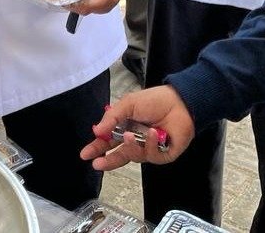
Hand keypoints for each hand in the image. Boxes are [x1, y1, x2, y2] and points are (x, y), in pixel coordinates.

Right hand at [80, 86, 195, 170]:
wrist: (180, 102)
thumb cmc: (154, 101)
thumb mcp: (128, 104)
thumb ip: (111, 117)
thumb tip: (96, 131)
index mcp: (125, 128)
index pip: (108, 142)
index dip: (97, 148)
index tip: (85, 154)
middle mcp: (136, 141)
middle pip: (119, 155)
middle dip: (108, 161)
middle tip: (97, 164)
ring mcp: (149, 149)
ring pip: (134, 156)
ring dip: (131, 147)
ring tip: (131, 135)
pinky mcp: (163, 155)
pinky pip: (152, 156)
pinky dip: (150, 145)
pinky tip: (152, 133)